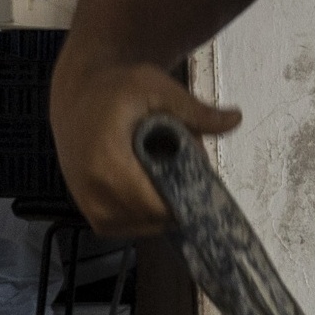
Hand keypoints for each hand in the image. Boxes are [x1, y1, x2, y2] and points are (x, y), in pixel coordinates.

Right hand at [49, 53, 241, 238]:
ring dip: (157, 212)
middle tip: (183, 173)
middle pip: (149, 219)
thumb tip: (237, 119)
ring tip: (164, 178)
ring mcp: (85, 203)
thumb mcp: (157, 88)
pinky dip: (139, 215)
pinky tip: (148, 189)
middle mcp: (91, 189)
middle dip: (174, 204)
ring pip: (136, 227)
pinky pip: (119, 227)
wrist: (78, 93)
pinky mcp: (86, 210)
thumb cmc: (118, 87)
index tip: (199, 182)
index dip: (183, 201)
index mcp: (106, 162)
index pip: (154, 205)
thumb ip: (195, 111)